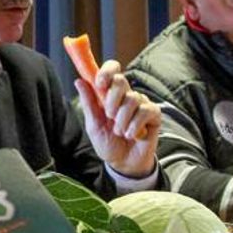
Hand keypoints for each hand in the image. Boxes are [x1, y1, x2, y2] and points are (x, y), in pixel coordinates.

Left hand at [74, 60, 160, 178]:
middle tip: (109, 116)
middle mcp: (127, 95)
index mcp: (110, 93)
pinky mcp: (153, 114)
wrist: (123, 163)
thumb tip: (79, 81)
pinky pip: (146, 110)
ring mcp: (141, 103)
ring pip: (132, 99)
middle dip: (112, 100)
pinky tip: (131, 135)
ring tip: (120, 132)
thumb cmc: (107, 143)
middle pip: (121, 81)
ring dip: (122, 119)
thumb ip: (88, 103)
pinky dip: (135, 125)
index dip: (107, 71)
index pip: (112, 69)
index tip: (100, 83)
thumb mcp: (94, 124)